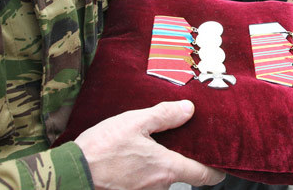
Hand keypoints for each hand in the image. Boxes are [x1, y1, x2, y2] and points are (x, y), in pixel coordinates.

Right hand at [75, 100, 224, 189]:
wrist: (70, 175)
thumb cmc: (101, 150)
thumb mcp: (134, 122)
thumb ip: (164, 115)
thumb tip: (189, 109)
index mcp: (167, 168)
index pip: (205, 176)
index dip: (217, 169)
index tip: (221, 161)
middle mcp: (159, 186)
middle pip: (182, 173)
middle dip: (181, 157)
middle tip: (177, 137)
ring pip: (161, 177)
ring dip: (159, 163)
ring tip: (149, 142)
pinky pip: (145, 182)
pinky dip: (144, 170)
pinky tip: (132, 155)